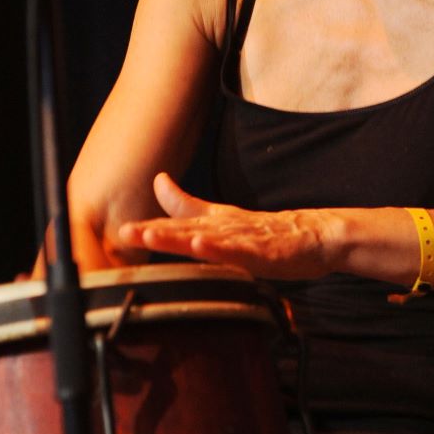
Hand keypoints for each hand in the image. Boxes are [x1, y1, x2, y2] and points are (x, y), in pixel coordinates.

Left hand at [117, 174, 336, 278]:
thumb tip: (158, 181)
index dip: (147, 229)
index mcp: (213, 224)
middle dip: (154, 233)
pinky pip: (239, 252)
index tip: (120, 232)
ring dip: (179, 238)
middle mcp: (224, 228)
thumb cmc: (265, 230)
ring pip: (207, 239)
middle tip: (126, 233)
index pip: (174, 227)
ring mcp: (244, 240)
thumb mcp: (221, 218)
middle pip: (185, 231)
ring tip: (153, 237)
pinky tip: (201, 245)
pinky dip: (219, 248)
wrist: (313, 236)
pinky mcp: (264, 252)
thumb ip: (187, 204)